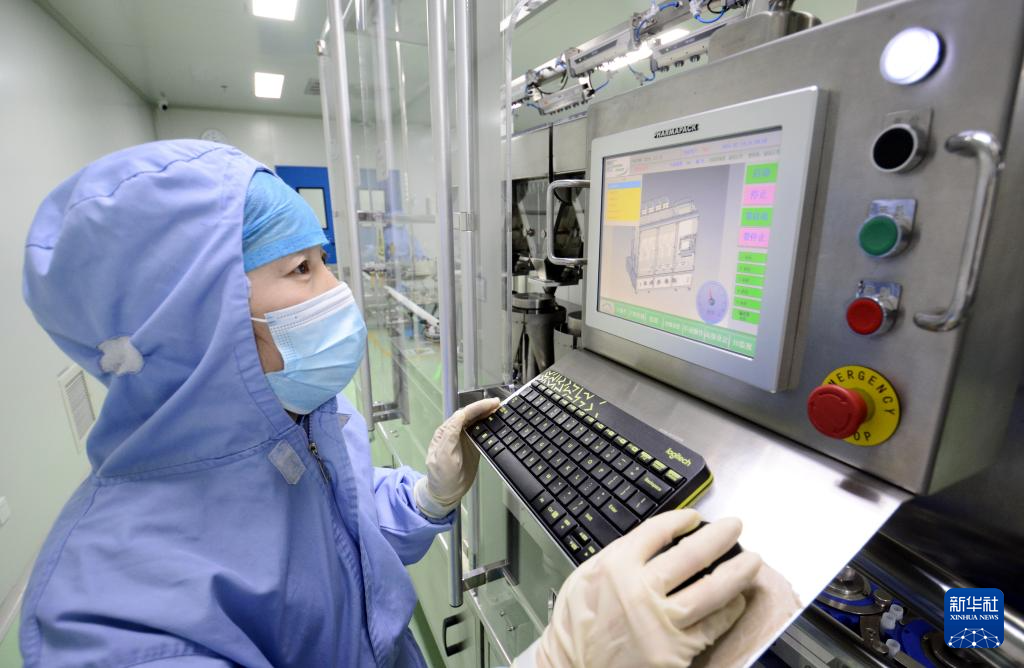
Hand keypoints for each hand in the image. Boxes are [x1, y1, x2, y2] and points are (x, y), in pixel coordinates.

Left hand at [414, 398, 499, 517]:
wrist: (446, 493)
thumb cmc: (440, 477)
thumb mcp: (442, 457)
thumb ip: (449, 435)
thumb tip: (459, 416)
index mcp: (446, 432)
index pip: (462, 415)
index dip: (477, 407)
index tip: (491, 404)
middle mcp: (454, 433)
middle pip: (470, 415)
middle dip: (483, 407)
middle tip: (498, 403)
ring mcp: (463, 439)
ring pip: (475, 421)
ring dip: (486, 414)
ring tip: (498, 409)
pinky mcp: (471, 446)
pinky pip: (479, 432)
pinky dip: (487, 425)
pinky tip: (494, 422)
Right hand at [526, 510, 761, 667]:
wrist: (572, 666)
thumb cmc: (577, 623)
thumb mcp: (586, 575)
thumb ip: (618, 555)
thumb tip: (654, 540)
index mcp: (617, 566)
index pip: (658, 531)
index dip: (681, 520)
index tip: (693, 517)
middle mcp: (641, 590)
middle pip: (692, 555)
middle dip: (719, 537)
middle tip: (736, 526)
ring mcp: (661, 622)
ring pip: (711, 591)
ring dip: (736, 573)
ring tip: (752, 562)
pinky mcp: (675, 651)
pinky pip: (711, 626)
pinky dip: (727, 611)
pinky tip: (736, 601)